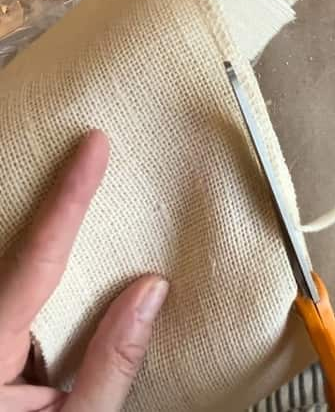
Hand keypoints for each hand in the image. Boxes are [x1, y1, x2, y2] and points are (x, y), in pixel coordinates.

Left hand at [0, 131, 167, 410]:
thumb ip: (113, 360)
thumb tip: (149, 289)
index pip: (36, 257)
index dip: (68, 196)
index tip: (92, 145)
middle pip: (11, 260)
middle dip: (48, 213)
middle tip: (86, 158)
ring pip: (7, 281)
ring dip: (40, 253)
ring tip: (82, 207)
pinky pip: (10, 301)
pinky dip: (34, 282)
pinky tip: (60, 282)